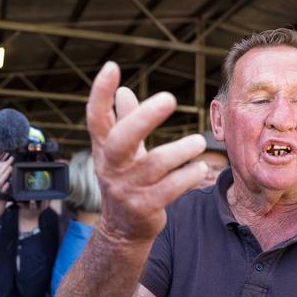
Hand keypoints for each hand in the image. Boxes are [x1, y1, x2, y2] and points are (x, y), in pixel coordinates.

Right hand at [0, 155, 13, 234]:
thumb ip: (2, 183)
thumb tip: (8, 177)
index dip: (2, 163)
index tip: (8, 157)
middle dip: (5, 165)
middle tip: (11, 158)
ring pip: (0, 180)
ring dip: (5, 173)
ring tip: (10, 167)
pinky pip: (1, 191)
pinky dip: (4, 187)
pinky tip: (8, 183)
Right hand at [87, 62, 206, 244]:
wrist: (122, 230)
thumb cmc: (126, 180)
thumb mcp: (122, 153)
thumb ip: (124, 122)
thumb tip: (123, 91)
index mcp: (103, 148)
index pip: (96, 118)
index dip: (100, 93)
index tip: (111, 67)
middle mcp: (111, 167)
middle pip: (120, 140)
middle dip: (143, 118)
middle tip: (170, 98)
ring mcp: (125, 189)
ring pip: (154, 165)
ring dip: (180, 151)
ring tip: (199, 142)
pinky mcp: (143, 208)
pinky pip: (169, 189)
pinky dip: (187, 177)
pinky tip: (200, 168)